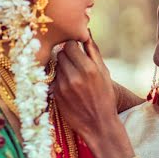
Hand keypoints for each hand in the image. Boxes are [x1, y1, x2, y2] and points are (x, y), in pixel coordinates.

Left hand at [54, 35, 134, 157]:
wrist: (99, 124)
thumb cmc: (105, 97)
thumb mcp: (104, 73)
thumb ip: (93, 52)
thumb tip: (85, 33)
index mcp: (89, 68)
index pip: (70, 45)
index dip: (73, 46)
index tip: (76, 50)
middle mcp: (74, 76)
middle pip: (61, 54)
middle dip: (67, 56)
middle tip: (75, 64)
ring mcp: (63, 86)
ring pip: (56, 66)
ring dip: (62, 68)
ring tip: (73, 77)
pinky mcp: (56, 95)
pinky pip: (53, 79)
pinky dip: (59, 80)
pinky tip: (69, 88)